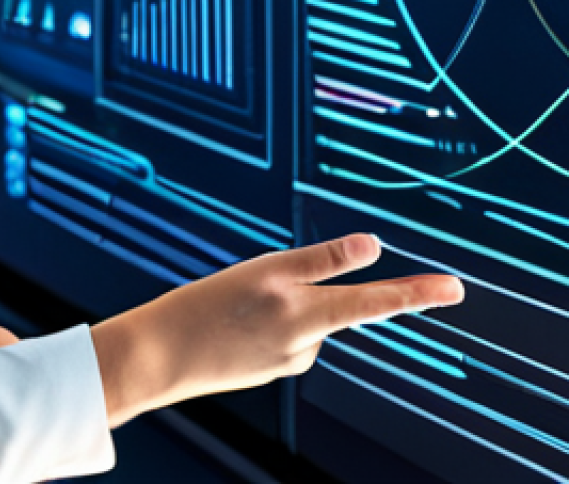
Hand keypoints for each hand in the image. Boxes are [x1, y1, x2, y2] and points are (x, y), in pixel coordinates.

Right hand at [91, 233, 463, 427]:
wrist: (159, 356)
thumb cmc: (206, 306)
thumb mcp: (262, 271)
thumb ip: (321, 261)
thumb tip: (373, 246)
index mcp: (305, 310)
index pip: (374, 301)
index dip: (416, 293)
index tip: (455, 290)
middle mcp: (305, 340)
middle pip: (326, 302)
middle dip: (299, 288)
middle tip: (241, 295)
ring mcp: (289, 359)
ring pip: (301, 315)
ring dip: (276, 302)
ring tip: (228, 304)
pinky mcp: (271, 368)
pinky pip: (283, 334)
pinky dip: (263, 320)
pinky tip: (229, 322)